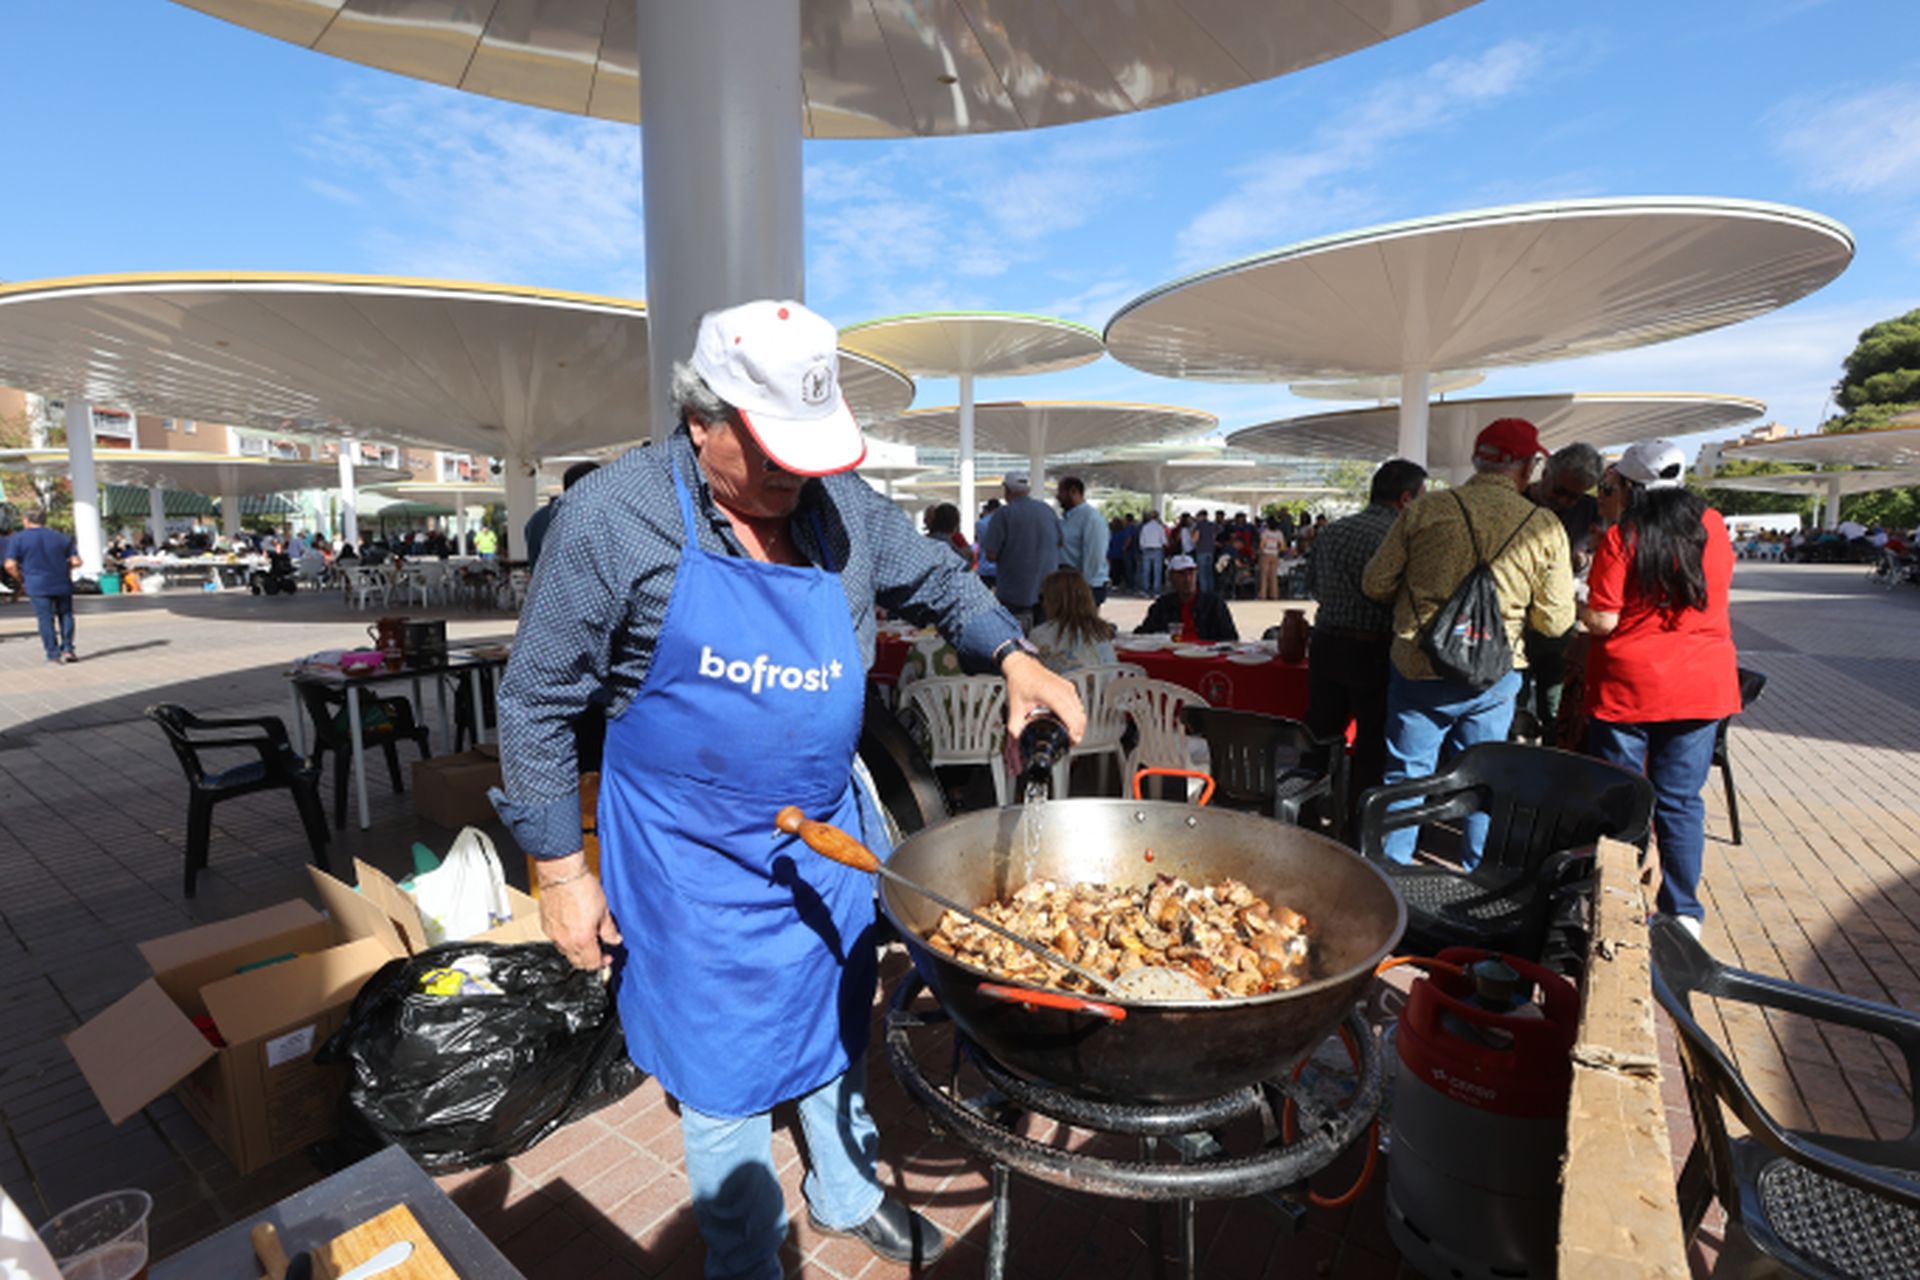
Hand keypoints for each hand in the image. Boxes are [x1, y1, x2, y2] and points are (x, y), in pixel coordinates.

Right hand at [537, 853, 621, 970]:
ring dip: (577, 951)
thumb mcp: (604, 911)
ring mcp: (553, 934)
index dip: (602, 963)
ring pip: (566, 952)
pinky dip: (566, 941)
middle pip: (577, 962)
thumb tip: (615, 940)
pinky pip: (556, 941)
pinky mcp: (545, 926)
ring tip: (587, 940)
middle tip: (599, 952)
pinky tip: (573, 931)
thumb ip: (610, 930)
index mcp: (582, 940)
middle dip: (589, 961)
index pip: (592, 964)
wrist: (562, 874)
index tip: (607, 957)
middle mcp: (565, 941)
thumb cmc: (582, 888)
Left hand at [1001, 652, 1085, 743]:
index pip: (1068, 712)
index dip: (1073, 728)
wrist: (1022, 666)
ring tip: (1073, 735)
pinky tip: (1072, 722)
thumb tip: (1018, 738)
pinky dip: (1078, 715)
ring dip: (1080, 724)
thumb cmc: (1020, 681)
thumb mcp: (1015, 706)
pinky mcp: (1069, 687)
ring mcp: (1067, 688)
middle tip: (1072, 742)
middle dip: (1078, 731)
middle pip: (1078, 714)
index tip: (1073, 739)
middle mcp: (1061, 689)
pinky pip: (1079, 704)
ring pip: (1081, 709)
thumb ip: (1015, 725)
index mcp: (1049, 693)